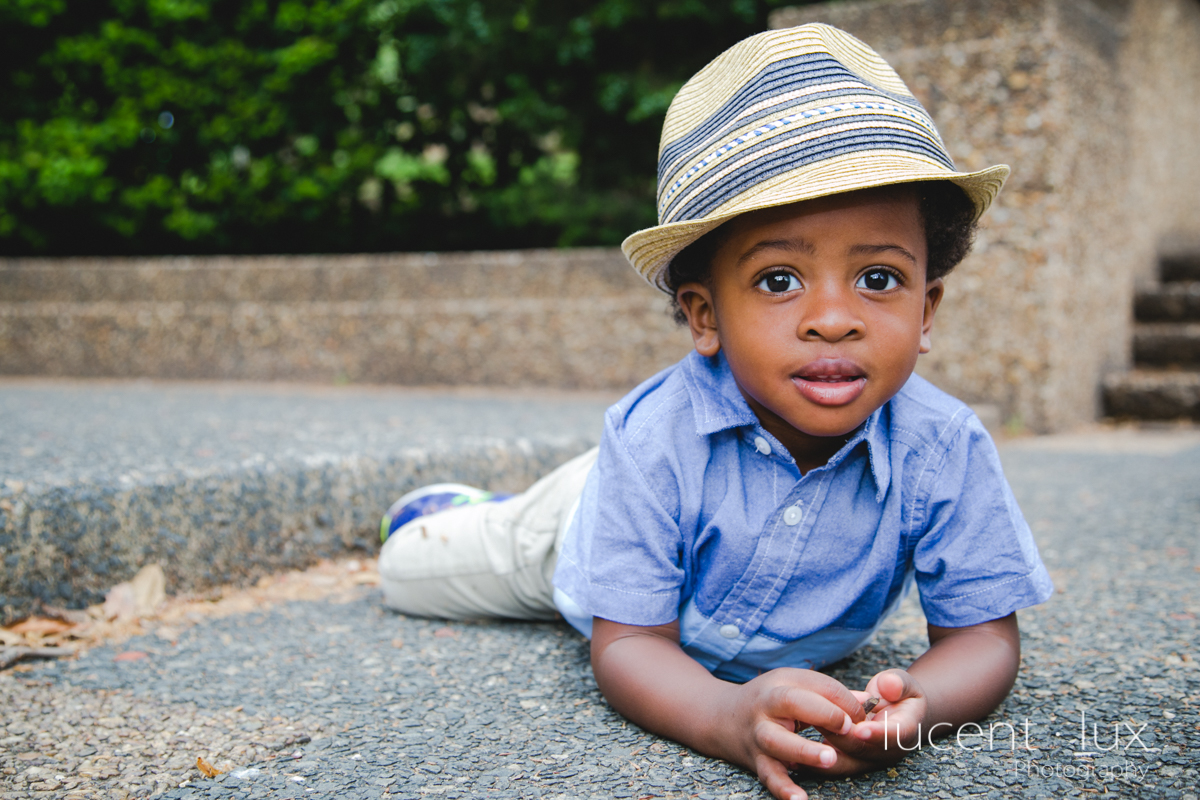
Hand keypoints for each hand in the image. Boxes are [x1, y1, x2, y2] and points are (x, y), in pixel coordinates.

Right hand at [722, 668, 863, 799]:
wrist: (721, 718)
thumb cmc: (769, 700)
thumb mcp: (794, 685)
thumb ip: (831, 694)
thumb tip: (870, 704)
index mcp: (782, 683)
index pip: (818, 685)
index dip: (844, 700)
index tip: (861, 716)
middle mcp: (767, 706)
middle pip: (792, 703)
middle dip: (823, 714)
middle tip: (847, 729)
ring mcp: (759, 734)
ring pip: (778, 741)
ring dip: (805, 750)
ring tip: (830, 759)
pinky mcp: (756, 761)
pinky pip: (769, 775)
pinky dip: (783, 788)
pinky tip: (800, 799)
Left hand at [812, 668, 928, 772]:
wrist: (901, 715)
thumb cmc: (902, 695)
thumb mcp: (905, 684)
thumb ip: (898, 683)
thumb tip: (889, 685)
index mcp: (904, 732)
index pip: (893, 736)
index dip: (877, 734)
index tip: (860, 729)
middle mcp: (886, 751)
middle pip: (861, 751)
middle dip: (839, 737)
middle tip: (818, 719)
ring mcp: (866, 759)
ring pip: (843, 763)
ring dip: (821, 750)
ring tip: (802, 728)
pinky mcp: (849, 760)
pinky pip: (830, 764)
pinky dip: (812, 759)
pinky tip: (791, 753)